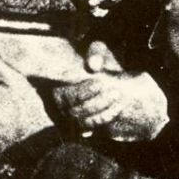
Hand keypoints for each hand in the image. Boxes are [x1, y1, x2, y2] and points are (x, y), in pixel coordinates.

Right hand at [51, 42, 168, 141]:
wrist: (110, 78)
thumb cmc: (100, 63)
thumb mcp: (98, 51)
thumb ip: (96, 53)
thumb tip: (93, 65)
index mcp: (58, 84)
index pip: (66, 94)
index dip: (83, 91)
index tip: (100, 83)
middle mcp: (60, 103)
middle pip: (74, 109)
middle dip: (96, 101)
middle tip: (115, 91)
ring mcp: (69, 116)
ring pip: (83, 120)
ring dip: (103, 109)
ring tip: (119, 95)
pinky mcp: (81, 126)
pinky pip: (91, 126)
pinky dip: (106, 116)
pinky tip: (119, 105)